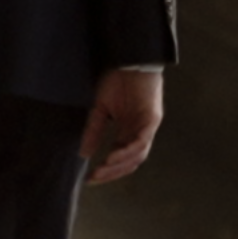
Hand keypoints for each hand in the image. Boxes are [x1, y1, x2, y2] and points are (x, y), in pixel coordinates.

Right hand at [81, 68, 163, 184]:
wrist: (130, 60)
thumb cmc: (117, 81)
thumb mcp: (100, 109)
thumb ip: (94, 131)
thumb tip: (84, 154)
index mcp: (129, 131)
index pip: (120, 158)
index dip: (107, 170)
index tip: (90, 178)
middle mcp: (140, 132)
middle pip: (130, 162)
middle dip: (112, 172)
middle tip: (95, 178)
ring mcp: (148, 126)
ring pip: (137, 154)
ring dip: (119, 164)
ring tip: (102, 168)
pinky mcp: (153, 118)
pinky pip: (142, 140)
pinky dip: (128, 149)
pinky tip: (113, 155)